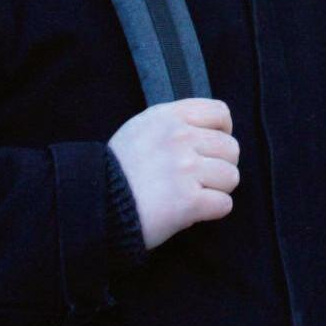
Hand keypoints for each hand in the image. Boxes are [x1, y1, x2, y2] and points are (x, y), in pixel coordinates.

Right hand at [107, 98, 239, 249]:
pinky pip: (224, 204)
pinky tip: (191, 211)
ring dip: (217, 190)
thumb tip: (209, 134)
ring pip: (232, 177)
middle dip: (220, 166)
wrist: (94, 205)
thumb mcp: (139, 129)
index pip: (221, 113)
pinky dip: (211, 212)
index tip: (210, 149)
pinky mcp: (188, 202)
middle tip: (198, 179)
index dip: (222, 132)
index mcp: (169, 117)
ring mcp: (185, 169)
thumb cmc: (117, 170)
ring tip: (192, 194)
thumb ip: (173, 125)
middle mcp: (180, 138)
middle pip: (231, 148)